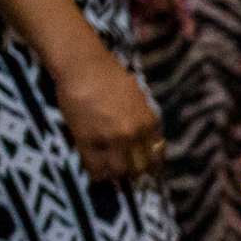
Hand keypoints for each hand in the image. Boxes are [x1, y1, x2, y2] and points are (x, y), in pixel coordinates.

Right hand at [54, 45, 162, 180]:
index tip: (145, 170)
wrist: (83, 66)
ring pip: (119, 171)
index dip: (151, 166)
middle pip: (139, 168)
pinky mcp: (88, 140)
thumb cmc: (109, 76)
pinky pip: (95, 168)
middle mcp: (134, 132)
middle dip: (133, 172)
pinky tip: (95, 173)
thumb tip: (145, 140)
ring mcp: (111, 138)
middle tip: (124, 171)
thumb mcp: (138, 97)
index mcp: (149, 121)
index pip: (157, 155)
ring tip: (109, 173)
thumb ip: (143, 119)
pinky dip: (97, 174)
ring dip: (114, 174)